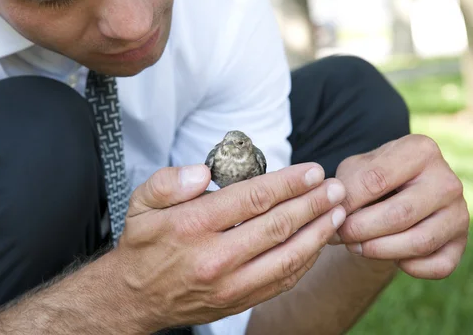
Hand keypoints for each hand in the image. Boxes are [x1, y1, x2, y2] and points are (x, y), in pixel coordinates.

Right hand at [113, 162, 346, 330]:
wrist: (134, 297)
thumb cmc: (143, 245)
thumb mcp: (141, 203)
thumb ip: (170, 182)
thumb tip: (204, 172)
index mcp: (193, 226)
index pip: (253, 198)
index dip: (289, 182)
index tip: (312, 171)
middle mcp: (215, 257)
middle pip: (278, 225)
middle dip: (313, 203)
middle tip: (335, 188)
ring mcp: (230, 285)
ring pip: (288, 256)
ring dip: (318, 232)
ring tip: (338, 212)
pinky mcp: (238, 302)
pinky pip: (281, 281)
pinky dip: (305, 261)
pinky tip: (317, 242)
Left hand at [331, 134, 468, 278]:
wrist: (394, 196)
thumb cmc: (370, 180)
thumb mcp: (353, 171)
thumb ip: (343, 186)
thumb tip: (335, 209)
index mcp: (420, 150)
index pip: (376, 180)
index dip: (347, 203)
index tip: (329, 213)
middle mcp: (447, 179)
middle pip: (399, 214)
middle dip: (360, 230)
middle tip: (339, 235)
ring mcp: (460, 212)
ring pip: (419, 242)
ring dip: (379, 250)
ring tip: (355, 246)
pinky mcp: (462, 242)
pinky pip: (438, 265)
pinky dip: (410, 268)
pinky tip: (390, 257)